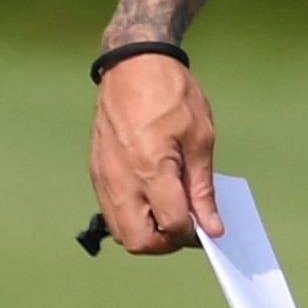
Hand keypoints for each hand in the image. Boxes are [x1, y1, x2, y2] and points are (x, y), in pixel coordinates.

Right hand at [89, 48, 220, 254]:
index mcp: (151, 168)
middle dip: (165, 243)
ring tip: (169, 212)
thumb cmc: (171, 94)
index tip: (208, 226)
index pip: (172, 225)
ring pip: (120, 231)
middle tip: (185, 226)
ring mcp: (104, 177)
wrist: (133, 65)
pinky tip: (151, 198)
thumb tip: (211, 226)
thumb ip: (202, 188)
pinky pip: (111, 211)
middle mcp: (121, 178)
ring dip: (146, 233)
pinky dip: (132, 217)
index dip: (194, 233)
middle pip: (138, 241)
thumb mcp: (200, 138)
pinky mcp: (97, 171)